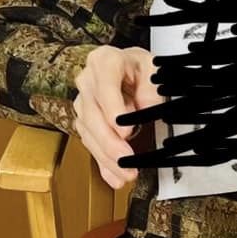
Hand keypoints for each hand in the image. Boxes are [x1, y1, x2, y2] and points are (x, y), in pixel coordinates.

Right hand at [72, 45, 161, 188]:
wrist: (126, 70)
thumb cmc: (138, 68)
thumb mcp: (153, 69)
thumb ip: (150, 88)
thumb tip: (147, 108)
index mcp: (104, 61)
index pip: (104, 84)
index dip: (113, 108)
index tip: (125, 131)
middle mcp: (88, 81)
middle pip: (92, 114)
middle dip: (109, 141)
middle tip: (125, 158)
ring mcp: (83, 102)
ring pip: (88, 132)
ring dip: (106, 156)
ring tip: (125, 173)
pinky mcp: (84, 121)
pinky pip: (90, 144)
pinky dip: (103, 163)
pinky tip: (114, 176)